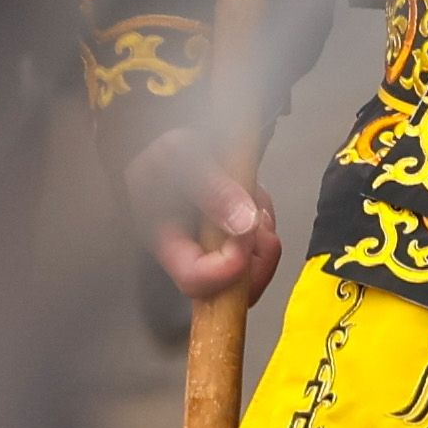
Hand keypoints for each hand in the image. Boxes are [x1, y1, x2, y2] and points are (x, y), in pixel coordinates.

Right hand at [131, 132, 277, 307]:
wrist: (170, 138)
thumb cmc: (164, 150)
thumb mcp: (181, 158)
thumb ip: (212, 190)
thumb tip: (244, 224)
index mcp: (169, 245)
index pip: (196, 281)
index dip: (227, 268)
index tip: (245, 231)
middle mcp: (193, 256)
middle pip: (233, 288)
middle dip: (258, 254)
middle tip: (259, 217)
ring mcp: (214, 249)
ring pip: (254, 265)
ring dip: (263, 230)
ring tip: (250, 192)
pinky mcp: (229, 238)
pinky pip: (258, 243)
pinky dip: (263, 219)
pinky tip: (250, 193)